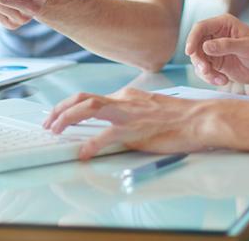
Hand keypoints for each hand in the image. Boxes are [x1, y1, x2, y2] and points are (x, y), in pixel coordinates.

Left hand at [43, 87, 208, 159]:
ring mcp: (129, 114)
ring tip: (55, 130)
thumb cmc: (180, 116)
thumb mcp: (150, 107)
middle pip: (84, 98)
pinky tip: (83, 153)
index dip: (71, 107)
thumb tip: (116, 120)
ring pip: (89, 108)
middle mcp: (124, 100)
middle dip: (61, 109)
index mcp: (127, 96)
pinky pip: (108, 135)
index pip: (92, 97)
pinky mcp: (136, 130)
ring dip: (67, 118)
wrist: (200, 118)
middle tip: (49, 122)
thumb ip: (132, 111)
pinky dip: (92, 143)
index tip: (59, 116)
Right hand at [185, 14, 248, 86]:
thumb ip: (226, 45)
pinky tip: (223, 81)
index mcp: (223, 24)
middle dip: (198, 59)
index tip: (189, 52)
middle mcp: (216, 35)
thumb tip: (205, 46)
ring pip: (198, 59)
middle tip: (206, 70)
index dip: (192, 38)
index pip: (201, 27)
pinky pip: (205, 71)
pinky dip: (210, 78)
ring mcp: (215, 50)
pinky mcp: (216, 63)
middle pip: (195, 45)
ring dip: (205, 71)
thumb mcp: (247, 46)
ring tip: (220, 79)